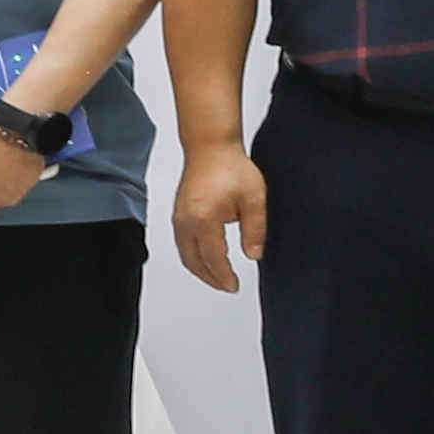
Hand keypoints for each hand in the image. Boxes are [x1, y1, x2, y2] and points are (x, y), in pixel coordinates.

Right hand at [172, 137, 266, 291]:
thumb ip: (255, 229)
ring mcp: (179, 218)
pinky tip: (207, 258)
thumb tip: (254, 255)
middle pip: (194, 262)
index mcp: (204, 220)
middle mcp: (186, 222)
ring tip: (218, 277)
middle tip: (227, 286)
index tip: (234, 286)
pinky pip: (182, 244)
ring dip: (200, 269)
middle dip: (210, 278)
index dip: (224, 276)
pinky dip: (193, 257)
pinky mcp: (178, 214)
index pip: (213, 258)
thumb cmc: (232, 167)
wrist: (210, 147)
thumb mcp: (254, 198)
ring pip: (185, 254)